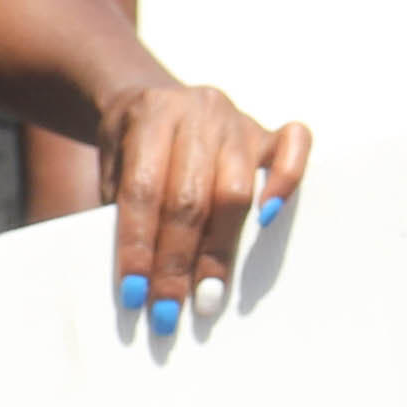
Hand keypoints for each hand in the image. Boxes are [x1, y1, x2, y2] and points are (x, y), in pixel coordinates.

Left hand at [96, 76, 313, 333]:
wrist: (152, 97)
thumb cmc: (129, 148)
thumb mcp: (111, 168)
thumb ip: (122, 212)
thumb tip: (142, 282)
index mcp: (150, 114)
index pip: (143, 189)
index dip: (138, 245)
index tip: (134, 293)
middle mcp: (199, 112)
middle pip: (191, 197)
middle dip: (177, 262)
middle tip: (168, 310)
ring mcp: (237, 120)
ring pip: (236, 191)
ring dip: (219, 251)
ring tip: (207, 296)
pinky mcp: (266, 131)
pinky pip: (295, 147)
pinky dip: (286, 184)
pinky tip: (269, 223)